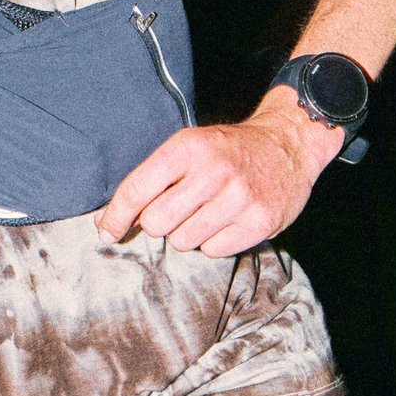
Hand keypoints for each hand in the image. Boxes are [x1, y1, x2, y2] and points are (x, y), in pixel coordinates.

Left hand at [97, 96, 337, 255]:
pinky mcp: (259, 221)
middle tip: (178, 210)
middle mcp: (214, 170)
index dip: (115, 216)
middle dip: (159, 223)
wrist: (288, 145)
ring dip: (188, 234)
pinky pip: (213, 250)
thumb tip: (108, 220)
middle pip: (157, 222)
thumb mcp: (189, 147)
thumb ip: (152, 179)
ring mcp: (240, 197)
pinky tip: (226, 221)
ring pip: (183, 241)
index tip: (106, 231)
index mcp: (188, 147)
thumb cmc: (227, 151)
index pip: (137, 189)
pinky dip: (214, 242)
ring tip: (206, 212)